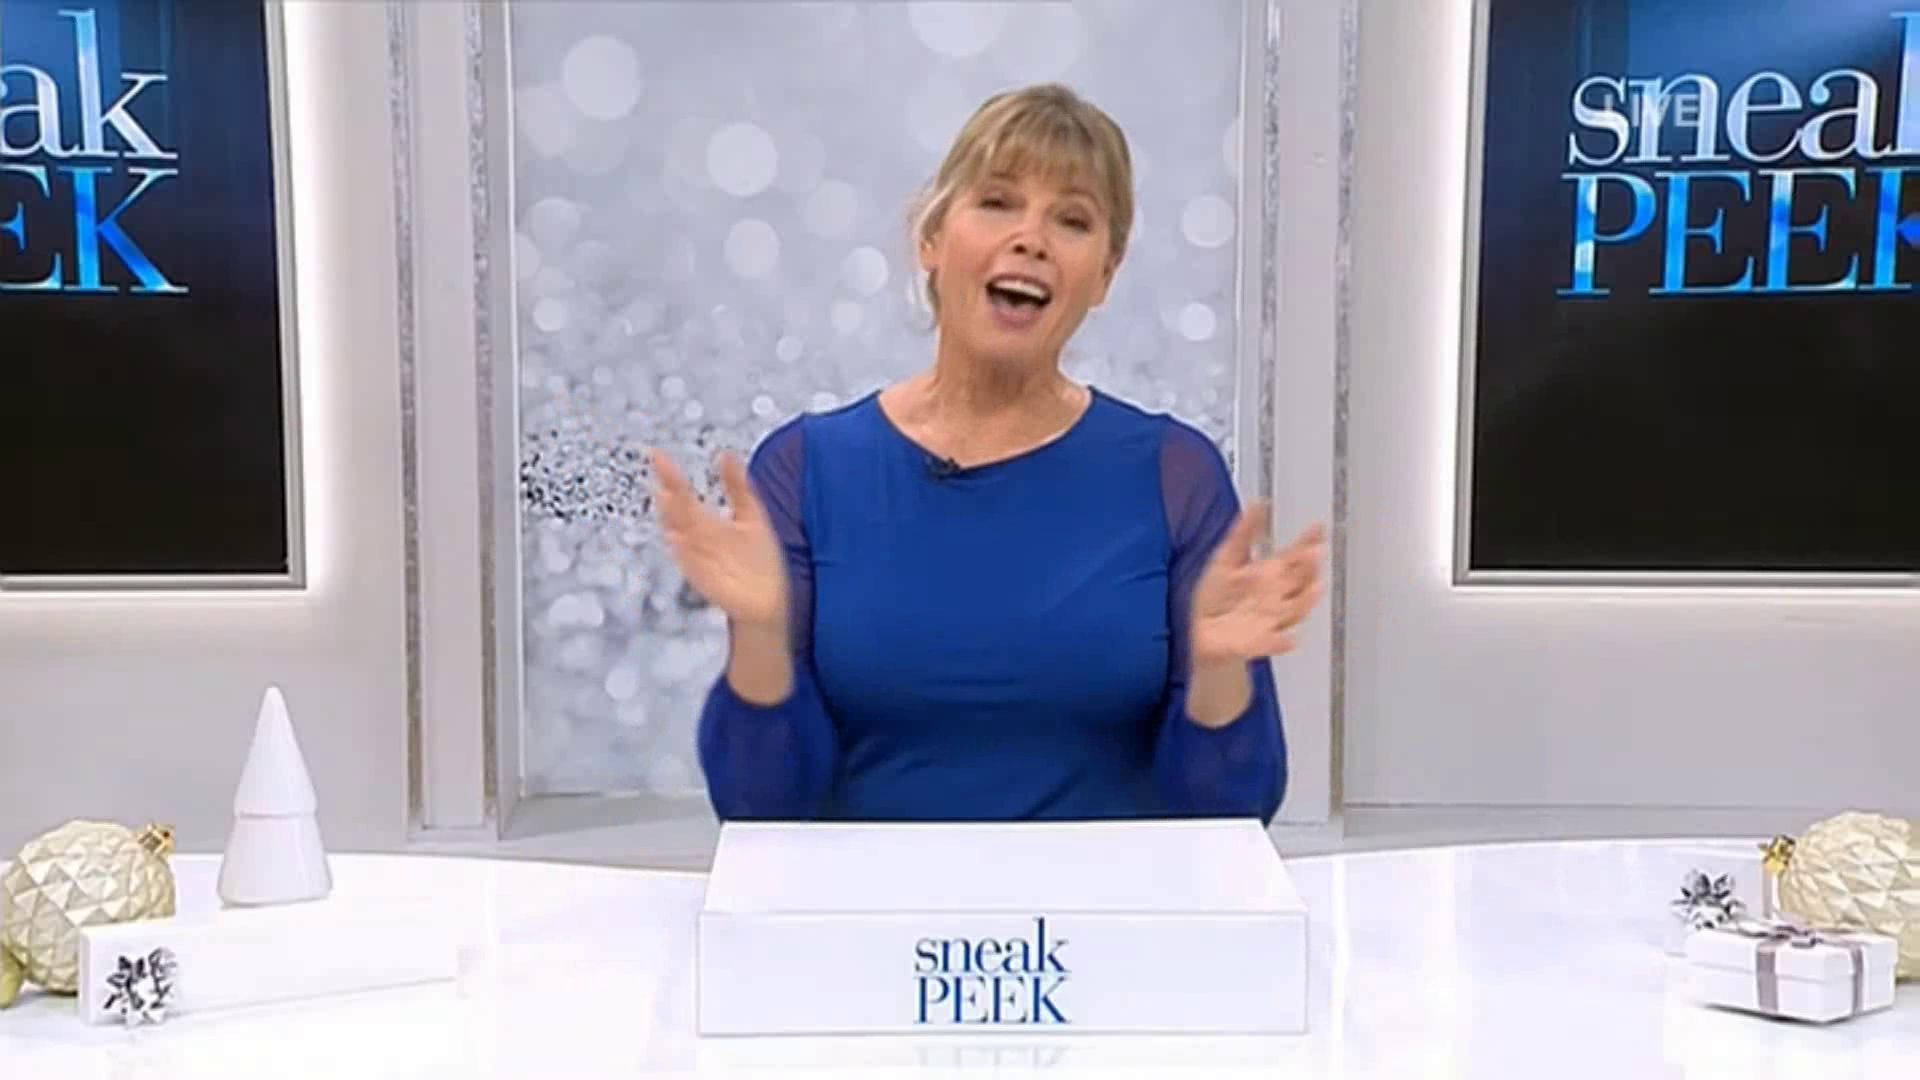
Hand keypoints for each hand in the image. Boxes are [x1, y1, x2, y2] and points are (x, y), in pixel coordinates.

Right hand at [648, 448, 788, 630]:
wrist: (768, 598)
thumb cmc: (758, 558)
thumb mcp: (750, 514)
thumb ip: (737, 486)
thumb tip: (725, 454)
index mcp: (705, 521)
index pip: (682, 494)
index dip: (669, 475)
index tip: (656, 455)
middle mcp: (697, 538)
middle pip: (678, 511)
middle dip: (669, 493)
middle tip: (658, 471)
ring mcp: (697, 558)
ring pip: (680, 534)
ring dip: (671, 518)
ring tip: (663, 497)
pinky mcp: (703, 579)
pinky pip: (690, 563)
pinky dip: (683, 551)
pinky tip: (676, 537)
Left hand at [1188, 502, 1324, 666]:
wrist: (1203, 633)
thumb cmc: (1217, 597)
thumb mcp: (1226, 559)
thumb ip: (1243, 534)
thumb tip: (1256, 504)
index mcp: (1270, 574)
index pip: (1295, 555)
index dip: (1307, 541)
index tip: (1317, 528)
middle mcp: (1276, 595)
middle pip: (1299, 580)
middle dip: (1307, 568)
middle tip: (1314, 554)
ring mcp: (1271, 619)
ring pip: (1295, 609)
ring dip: (1305, 601)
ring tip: (1313, 589)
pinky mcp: (1259, 642)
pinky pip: (1273, 642)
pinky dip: (1280, 642)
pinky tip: (1288, 639)